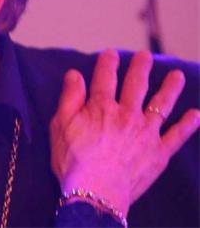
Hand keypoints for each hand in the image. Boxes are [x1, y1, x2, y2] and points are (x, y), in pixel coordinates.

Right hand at [49, 50, 199, 215]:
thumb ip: (69, 97)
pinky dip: (188, 125)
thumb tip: (74, 74)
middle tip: (145, 56)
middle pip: (136, 85)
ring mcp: (146, 133)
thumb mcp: (61, 125)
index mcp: (101, 107)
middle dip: (141, 68)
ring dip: (170, 88)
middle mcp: (127, 114)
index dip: (108, 63)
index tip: (111, 53)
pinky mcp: (159, 152)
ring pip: (161, 105)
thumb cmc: (73, 161)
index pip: (105, 78)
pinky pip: (177, 136)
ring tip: (176, 76)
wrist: (96, 193)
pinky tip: (195, 114)